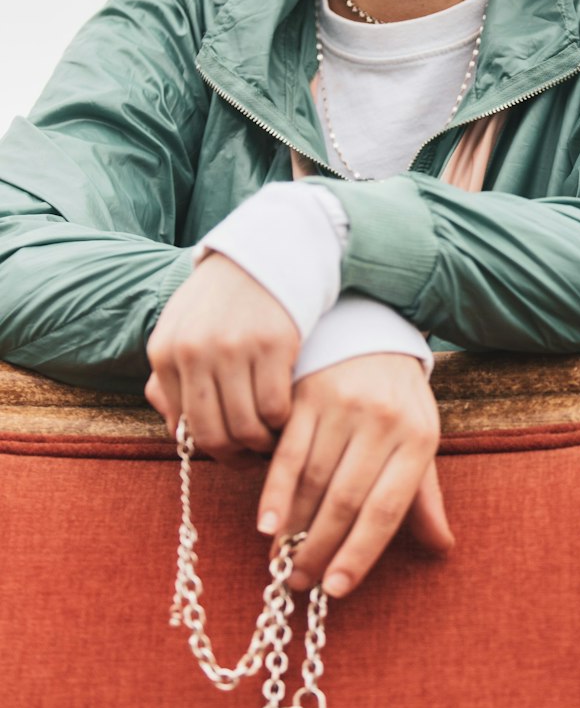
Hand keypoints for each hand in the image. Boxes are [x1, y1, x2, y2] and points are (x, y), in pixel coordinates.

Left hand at [144, 252, 299, 459]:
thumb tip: (180, 435)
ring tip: (271, 437)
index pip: (184, 427)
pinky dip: (282, 420)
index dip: (211, 449)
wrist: (262, 252)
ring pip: (247, 425)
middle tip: (253, 455)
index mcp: (164, 351)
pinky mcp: (273, 343)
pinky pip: (276, 406)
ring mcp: (234, 347)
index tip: (231, 451)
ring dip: (262, 442)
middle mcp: (194, 352)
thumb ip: (173, 379)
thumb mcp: (183, 330)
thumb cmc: (222, 300)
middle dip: (236, 455)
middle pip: (215, 433)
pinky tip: (286, 413)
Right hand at [255, 352, 453, 597]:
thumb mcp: (420, 442)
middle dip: (320, 549)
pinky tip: (267, 524)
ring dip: (294, 529)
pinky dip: (275, 493)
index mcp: (417, 439)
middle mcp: (382, 421)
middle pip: (345, 500)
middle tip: (301, 583)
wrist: (373, 337)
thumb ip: (424, 498)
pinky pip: (287, 453)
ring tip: (282, 563)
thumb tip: (442, 548)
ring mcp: (343, 406)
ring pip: (313, 481)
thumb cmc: (399, 403)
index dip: (360, 552)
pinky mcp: (307, 395)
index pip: (387, 509)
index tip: (337, 588)